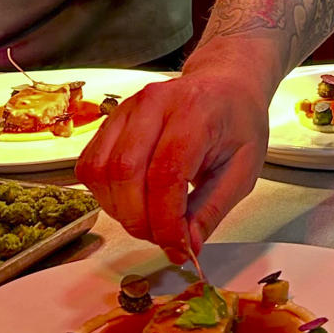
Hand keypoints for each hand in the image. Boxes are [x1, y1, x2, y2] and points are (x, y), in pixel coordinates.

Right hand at [76, 41, 272, 259]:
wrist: (225, 84)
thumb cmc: (237, 122)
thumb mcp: (243, 169)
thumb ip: (212, 210)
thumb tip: (186, 248)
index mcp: (196, 110)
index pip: (166, 173)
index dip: (166, 220)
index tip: (178, 247)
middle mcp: (155, 104)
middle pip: (126, 172)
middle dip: (140, 220)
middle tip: (162, 238)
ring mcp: (127, 108)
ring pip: (101, 171)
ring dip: (119, 210)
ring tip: (149, 219)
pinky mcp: (110, 119)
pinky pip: (90, 166)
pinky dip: (104, 195)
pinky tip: (132, 200)